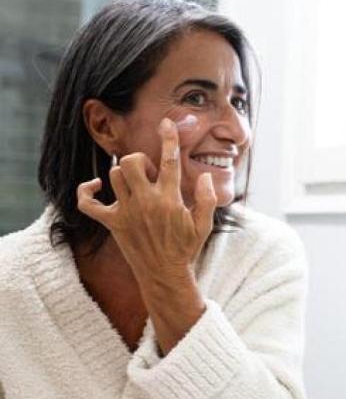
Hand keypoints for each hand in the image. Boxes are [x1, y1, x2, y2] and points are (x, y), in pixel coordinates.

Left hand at [76, 118, 216, 282]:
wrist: (163, 275)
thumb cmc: (185, 249)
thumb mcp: (204, 225)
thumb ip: (206, 198)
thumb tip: (205, 176)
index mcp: (170, 200)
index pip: (169, 161)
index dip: (168, 138)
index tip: (167, 122)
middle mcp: (145, 202)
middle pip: (131, 162)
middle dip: (141, 159)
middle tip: (151, 173)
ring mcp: (126, 212)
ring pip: (113, 176)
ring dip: (123, 173)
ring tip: (136, 184)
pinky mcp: (112, 222)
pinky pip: (87, 203)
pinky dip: (86, 191)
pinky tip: (95, 186)